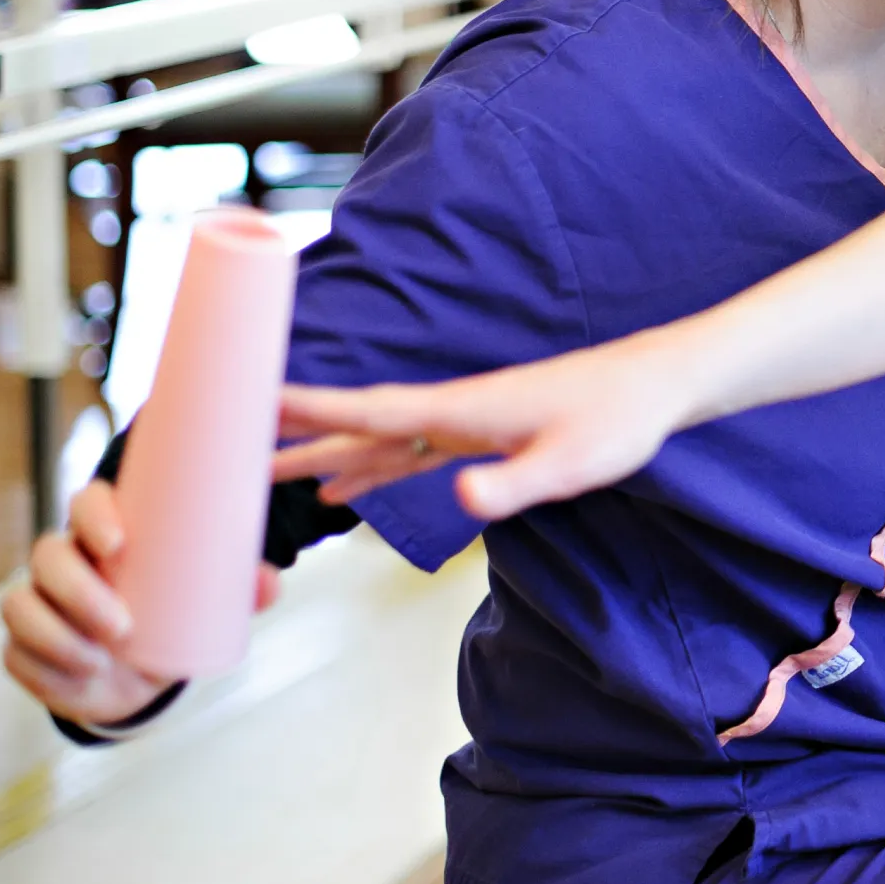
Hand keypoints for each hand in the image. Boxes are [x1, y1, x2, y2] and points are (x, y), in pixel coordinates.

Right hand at [0, 480, 278, 727]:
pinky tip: (76, 676)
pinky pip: (14, 653)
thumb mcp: (207, 603)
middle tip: (123, 624)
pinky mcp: (21, 648)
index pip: (86, 502)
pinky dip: (44, 668)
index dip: (93, 514)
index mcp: (105, 535)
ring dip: (57, 635)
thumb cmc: (172, 620)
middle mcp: (63, 563)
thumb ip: (241, 589)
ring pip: (20, 606)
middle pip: (47, 555)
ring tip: (101, 660)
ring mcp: (36, 604)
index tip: (119, 542)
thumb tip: (268, 584)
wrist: (140, 679)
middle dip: (79, 590)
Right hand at [273, 344, 685, 520]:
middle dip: (297, 438)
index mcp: (463, 412)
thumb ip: (513, 484)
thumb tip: (459, 496)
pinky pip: (409, 453)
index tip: (253, 403)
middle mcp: (452, 411)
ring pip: (378, 440)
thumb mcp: (570, 465)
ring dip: (325, 455)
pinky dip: (371, 467)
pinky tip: (348, 488)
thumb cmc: (617, 421)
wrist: (655, 387)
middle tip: (229, 453)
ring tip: (267, 476)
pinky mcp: (482, 435)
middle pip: (360, 425)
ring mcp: (464, 422)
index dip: (312, 410)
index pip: (372, 412)